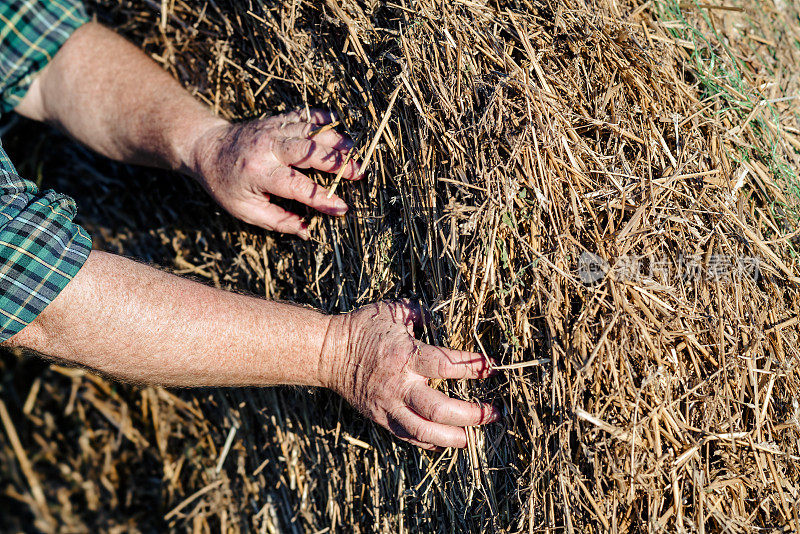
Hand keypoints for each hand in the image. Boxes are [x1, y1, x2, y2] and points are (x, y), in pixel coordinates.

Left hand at [191, 109, 361, 237]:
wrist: (207, 148)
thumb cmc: (226, 185)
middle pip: (308, 151)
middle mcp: (267, 148)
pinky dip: (324, 119)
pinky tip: (341, 126)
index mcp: (258, 173)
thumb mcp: (245, 210)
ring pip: (310, 130)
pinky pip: (305, 115)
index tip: (342, 208)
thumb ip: (278, 221)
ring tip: (355, 150)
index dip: (321, 198)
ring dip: (335, 140)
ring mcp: (272, 130)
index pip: (296, 186)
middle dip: (336, 162)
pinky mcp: (277, 119)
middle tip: (359, 172)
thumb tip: (307, 232)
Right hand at [320, 301, 499, 449]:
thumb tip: (442, 317)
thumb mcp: (391, 310)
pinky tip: (446, 442)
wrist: (327, 353)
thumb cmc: (360, 328)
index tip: (491, 368)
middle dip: (471, 414)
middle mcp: (399, 385)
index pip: (446, 366)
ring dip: (453, 437)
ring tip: (472, 437)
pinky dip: (429, 443)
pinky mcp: (380, 417)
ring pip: (424, 432)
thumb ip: (420, 313)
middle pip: (440, 409)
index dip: (472, 368)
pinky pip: (408, 436)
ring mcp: (388, 405)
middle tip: (493, 413)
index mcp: (405, 357)